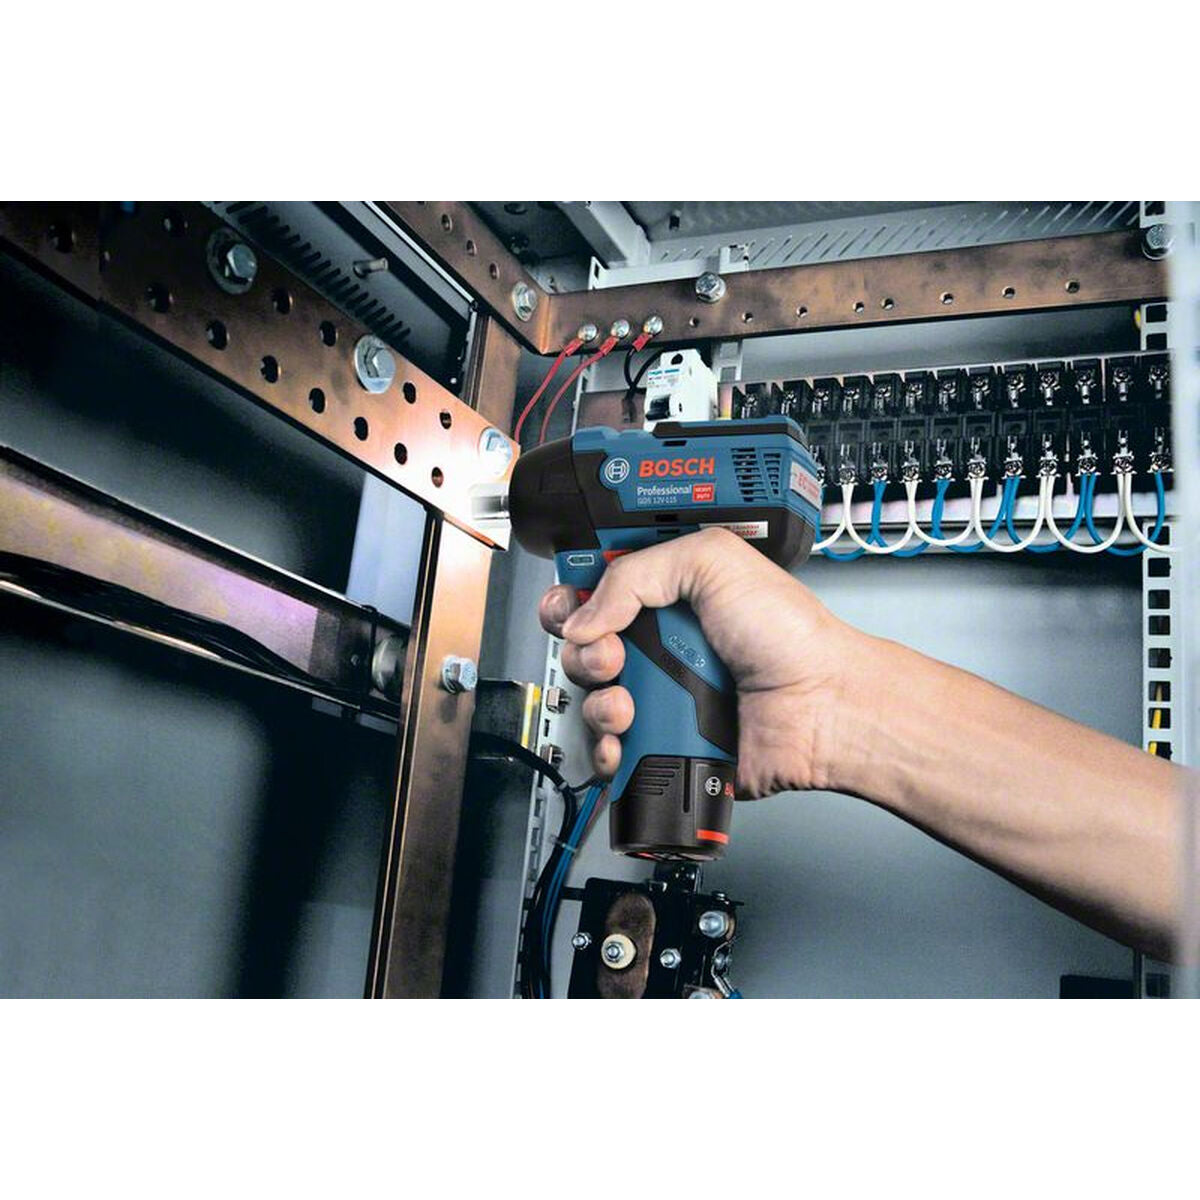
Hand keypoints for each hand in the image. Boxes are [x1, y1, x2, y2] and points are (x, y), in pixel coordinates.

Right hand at [537, 528, 867, 797]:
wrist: (822, 707)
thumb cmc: (791, 636)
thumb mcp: (714, 563)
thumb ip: (638, 572)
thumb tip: (584, 614)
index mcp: (668, 595)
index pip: (596, 588)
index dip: (572, 596)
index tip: (569, 604)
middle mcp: (659, 645)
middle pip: (581, 647)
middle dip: (584, 651)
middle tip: (615, 654)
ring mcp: (661, 696)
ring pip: (590, 700)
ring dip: (598, 701)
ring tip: (630, 701)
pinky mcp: (664, 743)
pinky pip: (610, 750)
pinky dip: (607, 748)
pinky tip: (627, 737)